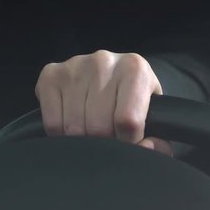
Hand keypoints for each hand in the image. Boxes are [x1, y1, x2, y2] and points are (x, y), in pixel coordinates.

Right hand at [35, 50, 172, 155]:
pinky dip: (61, 134)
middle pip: (98, 126)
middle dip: (105, 142)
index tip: (129, 141)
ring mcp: (75, 66)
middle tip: (110, 137)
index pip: (128, 121)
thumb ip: (159, 140)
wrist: (114, 74)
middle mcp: (104, 62)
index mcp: (135, 68)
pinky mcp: (51, 75)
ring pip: (74, 128)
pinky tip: (74, 123)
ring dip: (83, 140)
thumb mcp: (154, 116)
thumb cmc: (134, 100)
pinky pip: (53, 123)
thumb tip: (146, 148)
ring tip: (93, 130)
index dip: (129, 142)